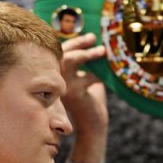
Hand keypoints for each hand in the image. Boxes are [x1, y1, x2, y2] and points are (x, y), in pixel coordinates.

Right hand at [60, 33, 107, 162]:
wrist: (93, 125)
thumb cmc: (91, 100)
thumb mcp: (88, 77)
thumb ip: (88, 63)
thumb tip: (97, 42)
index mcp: (58, 75)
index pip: (61, 53)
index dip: (74, 42)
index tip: (90, 37)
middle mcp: (56, 80)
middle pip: (62, 52)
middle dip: (78, 42)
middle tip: (94, 38)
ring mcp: (63, 87)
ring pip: (69, 61)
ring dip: (86, 53)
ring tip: (102, 51)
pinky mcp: (75, 94)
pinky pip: (86, 76)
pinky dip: (98, 73)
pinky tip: (105, 76)